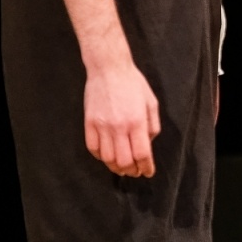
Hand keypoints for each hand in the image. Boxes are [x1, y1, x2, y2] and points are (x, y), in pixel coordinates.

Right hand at [84, 61, 160, 176]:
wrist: (108, 69)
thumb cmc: (134, 84)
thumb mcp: (151, 103)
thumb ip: (152, 126)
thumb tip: (148, 144)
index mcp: (137, 121)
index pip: (142, 153)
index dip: (146, 167)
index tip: (148, 172)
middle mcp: (119, 126)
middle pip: (124, 161)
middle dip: (131, 170)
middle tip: (135, 172)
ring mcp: (101, 126)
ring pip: (107, 158)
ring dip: (116, 167)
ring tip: (122, 168)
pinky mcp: (89, 123)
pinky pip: (93, 148)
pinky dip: (100, 157)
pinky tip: (107, 157)